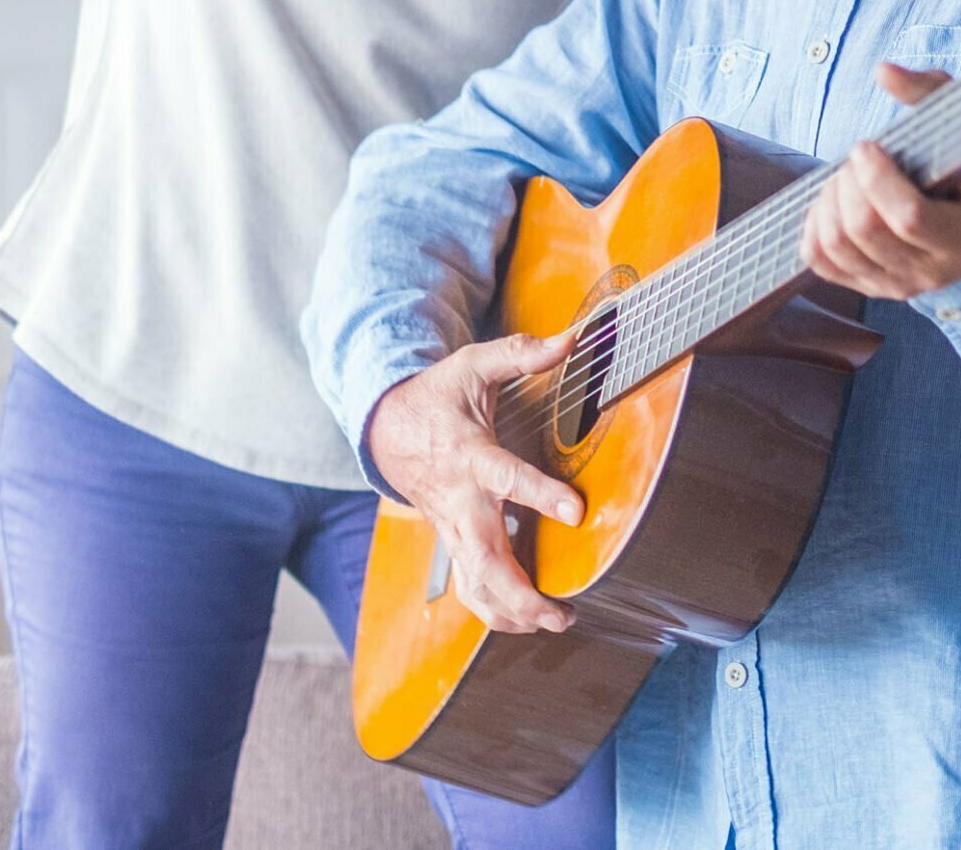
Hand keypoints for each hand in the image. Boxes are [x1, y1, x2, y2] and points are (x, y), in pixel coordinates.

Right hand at [364, 330, 584, 634]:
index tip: (576, 512)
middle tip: (563, 613)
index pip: (506, 479)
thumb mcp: (472, 365)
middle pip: (485, 560)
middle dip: (522, 595)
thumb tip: (573, 337)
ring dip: (511, 614)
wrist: (384, 429)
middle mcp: (460, 502)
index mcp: (470, 456)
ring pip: (475, 586)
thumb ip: (521, 353)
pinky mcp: (452, 543)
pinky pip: (471, 588)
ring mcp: (452, 529)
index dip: (540, 496)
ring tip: (555, 622)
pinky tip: (529, 621)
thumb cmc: (436, 396)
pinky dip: (497, 612)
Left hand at [803, 64, 960, 300]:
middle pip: (863, 231)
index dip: (877, 178)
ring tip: (848, 177)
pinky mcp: (869, 286)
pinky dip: (815, 226)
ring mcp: (897, 284)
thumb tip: (884, 71)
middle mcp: (931, 271)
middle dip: (849, 183)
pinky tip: (835, 200)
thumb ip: (930, 95)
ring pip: (837, 247)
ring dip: (829, 201)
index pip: (909, 218)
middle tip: (859, 158)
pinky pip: (820, 263)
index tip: (868, 145)